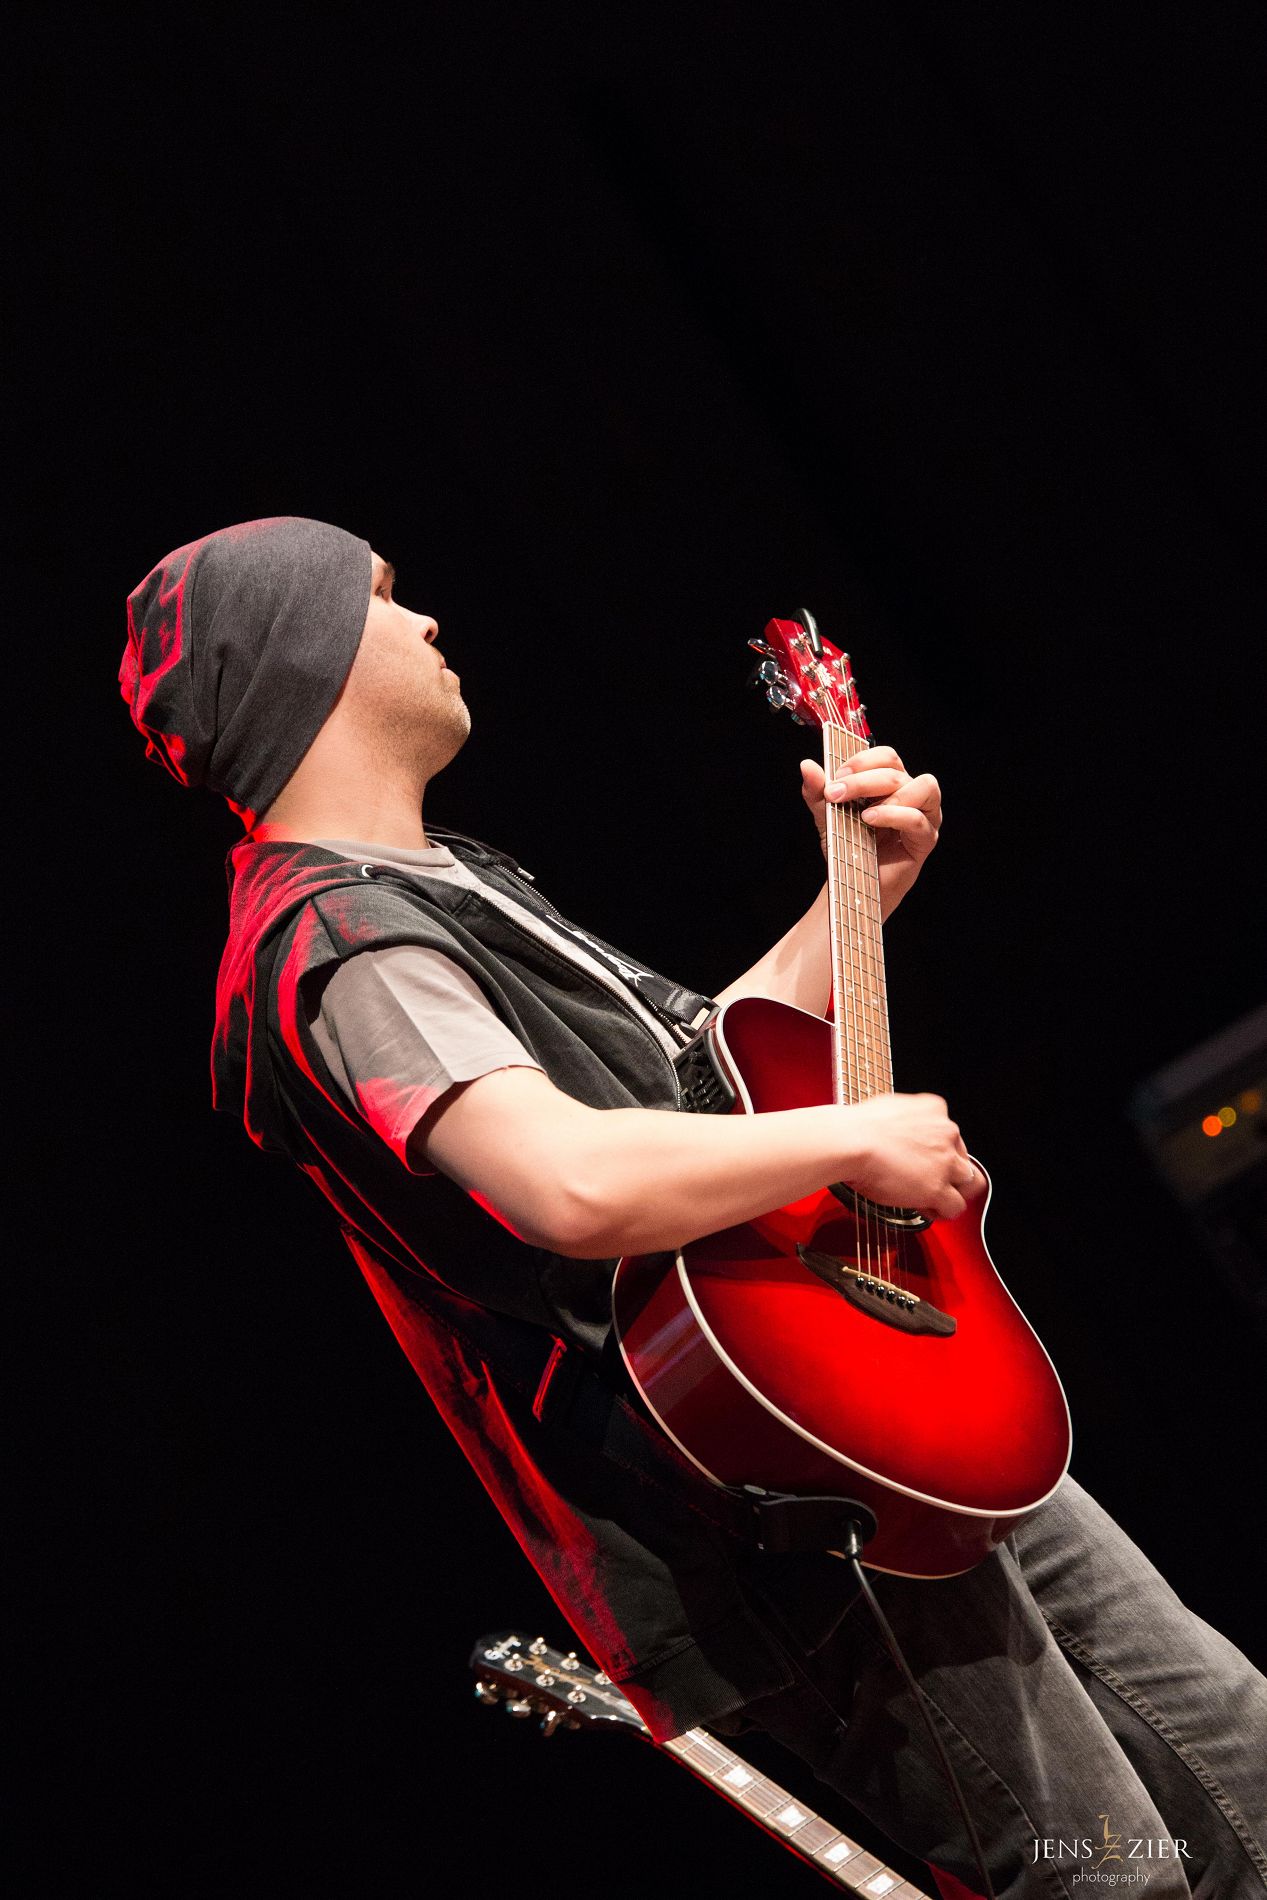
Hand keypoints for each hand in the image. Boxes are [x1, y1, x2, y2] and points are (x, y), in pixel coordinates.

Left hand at [800, 745, 941, 917]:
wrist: (851, 883)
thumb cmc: (847, 846)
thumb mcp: (826, 815)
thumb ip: (816, 791)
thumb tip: (806, 765)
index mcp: (891, 783)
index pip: (887, 756)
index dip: (862, 760)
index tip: (836, 776)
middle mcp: (911, 794)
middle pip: (897, 770)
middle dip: (863, 779)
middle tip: (836, 794)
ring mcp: (924, 815)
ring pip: (923, 786)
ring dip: (887, 794)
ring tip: (862, 813)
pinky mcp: (926, 839)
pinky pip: (918, 819)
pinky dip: (894, 815)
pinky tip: (871, 821)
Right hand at [840, 1091, 977, 1221]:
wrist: (850, 1141)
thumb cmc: (857, 1127)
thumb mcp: (889, 1108)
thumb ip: (905, 1121)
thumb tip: (897, 1132)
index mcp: (935, 1109)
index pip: (951, 1134)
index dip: (937, 1152)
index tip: (923, 1160)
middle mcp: (946, 1133)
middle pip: (963, 1158)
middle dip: (949, 1172)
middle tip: (930, 1181)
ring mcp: (945, 1161)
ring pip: (970, 1182)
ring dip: (953, 1191)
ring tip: (934, 1198)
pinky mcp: (937, 1187)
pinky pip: (955, 1207)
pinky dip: (942, 1211)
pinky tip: (926, 1208)